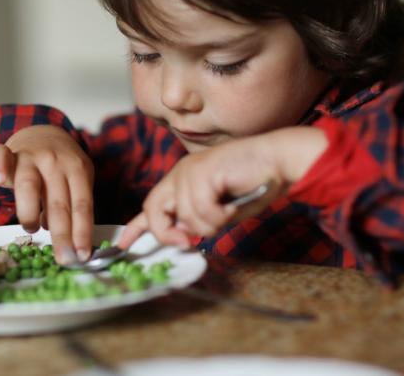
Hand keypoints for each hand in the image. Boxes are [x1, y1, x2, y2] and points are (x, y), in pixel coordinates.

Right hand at [0, 125, 93, 264]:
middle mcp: (55, 162)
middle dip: (61, 234)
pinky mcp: (8, 153)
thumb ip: (73, 205)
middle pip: (58, 202)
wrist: (42, 133)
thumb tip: (71, 242)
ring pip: (29, 186)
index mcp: (77, 169)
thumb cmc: (61, 167)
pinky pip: (0, 156)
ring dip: (31, 212)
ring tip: (33, 228)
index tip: (82, 254)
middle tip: (63, 258)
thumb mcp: (77, 180)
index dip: (82, 231)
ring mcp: (30, 157)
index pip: (81, 204)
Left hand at [118, 126, 327, 248]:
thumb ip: (199, 221)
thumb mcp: (221, 210)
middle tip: (188, 242)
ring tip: (231, 210)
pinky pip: (202, 210)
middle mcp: (181, 173)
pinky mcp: (202, 171)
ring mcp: (189, 170)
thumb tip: (183, 236)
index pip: (152, 205)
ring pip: (184, 216)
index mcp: (183, 180)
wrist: (279, 160)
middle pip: (153, 210)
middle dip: (167, 233)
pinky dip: (220, 216)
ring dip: (210, 224)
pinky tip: (234, 204)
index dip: (136, 227)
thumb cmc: (256, 184)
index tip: (123, 244)